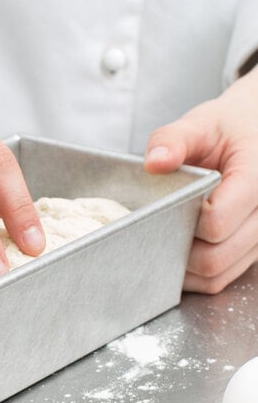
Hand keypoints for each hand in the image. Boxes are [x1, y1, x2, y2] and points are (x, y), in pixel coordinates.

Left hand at [144, 66, 257, 293]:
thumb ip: (174, 139)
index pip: (216, 222)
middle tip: (158, 229)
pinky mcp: (250, 251)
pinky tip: (175, 254)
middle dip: (179, 249)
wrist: (254, 132)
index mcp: (257, 180)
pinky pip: (221, 278)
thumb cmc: (228, 128)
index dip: (184, 221)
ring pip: (217, 275)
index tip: (170, 205)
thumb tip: (154, 162)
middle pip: (215, 257)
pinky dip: (194, 274)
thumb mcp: (201, 123)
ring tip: (163, 242)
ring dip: (184, 268)